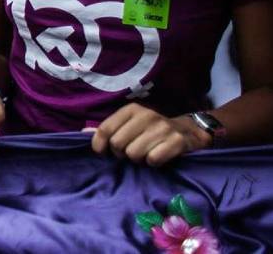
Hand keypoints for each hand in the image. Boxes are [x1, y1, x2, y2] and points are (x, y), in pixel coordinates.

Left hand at [91, 103, 210, 166]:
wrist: (189, 132)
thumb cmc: (152, 131)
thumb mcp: (130, 126)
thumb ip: (108, 130)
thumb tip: (82, 132)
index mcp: (132, 110)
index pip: (105, 129)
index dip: (100, 145)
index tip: (103, 153)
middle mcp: (147, 115)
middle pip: (118, 144)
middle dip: (122, 154)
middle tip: (132, 152)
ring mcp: (163, 128)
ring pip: (134, 154)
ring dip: (139, 159)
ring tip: (146, 154)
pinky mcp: (177, 141)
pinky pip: (153, 159)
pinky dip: (153, 163)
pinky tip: (158, 158)